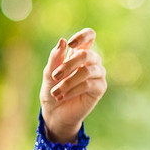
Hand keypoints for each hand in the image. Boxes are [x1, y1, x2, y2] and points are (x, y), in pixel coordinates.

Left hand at [39, 28, 106, 142]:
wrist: (55, 113)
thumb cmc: (52, 90)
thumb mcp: (49, 73)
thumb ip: (55, 58)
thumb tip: (62, 41)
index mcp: (79, 53)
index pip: (89, 36)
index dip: (83, 36)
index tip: (70, 44)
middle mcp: (91, 62)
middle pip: (86, 54)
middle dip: (68, 65)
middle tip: (54, 76)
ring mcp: (97, 75)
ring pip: (87, 71)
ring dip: (68, 82)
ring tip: (55, 92)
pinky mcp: (100, 88)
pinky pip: (88, 84)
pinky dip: (73, 90)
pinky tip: (62, 96)